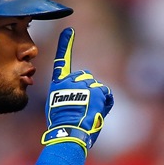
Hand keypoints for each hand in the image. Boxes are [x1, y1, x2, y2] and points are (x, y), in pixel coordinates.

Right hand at [41, 27, 113, 152]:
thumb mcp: (57, 109)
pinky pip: (106, 94)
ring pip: (96, 86)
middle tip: (85, 105)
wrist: (69, 134)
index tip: (69, 30)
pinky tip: (98, 112)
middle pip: (85, 76)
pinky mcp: (96, 91)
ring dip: (96, 98)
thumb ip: (66, 97)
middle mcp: (70, 82)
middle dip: (88, 88)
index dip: (65, 45)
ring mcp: (84, 85)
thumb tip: (78, 98)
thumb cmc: (63, 127)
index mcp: (57, 86)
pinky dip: (105, 103)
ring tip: (89, 113)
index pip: (61, 62)